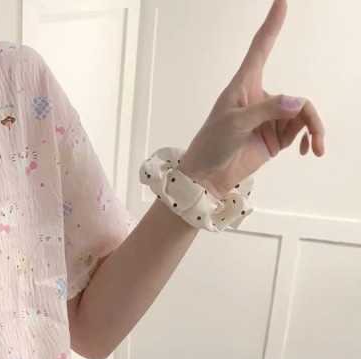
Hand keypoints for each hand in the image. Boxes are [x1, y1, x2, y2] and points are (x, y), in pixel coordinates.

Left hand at [178, 0, 324, 198]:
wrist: (206, 177)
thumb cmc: (211, 145)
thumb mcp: (235, 124)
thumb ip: (268, 111)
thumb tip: (299, 103)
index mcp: (244, 86)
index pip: (260, 49)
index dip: (272, 25)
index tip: (281, 1)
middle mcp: (260, 98)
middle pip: (296, 98)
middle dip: (308, 117)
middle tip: (315, 138)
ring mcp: (269, 119)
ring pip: (302, 115)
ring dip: (312, 130)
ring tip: (315, 148)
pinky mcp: (274, 138)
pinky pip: (300, 132)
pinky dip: (308, 139)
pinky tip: (307, 151)